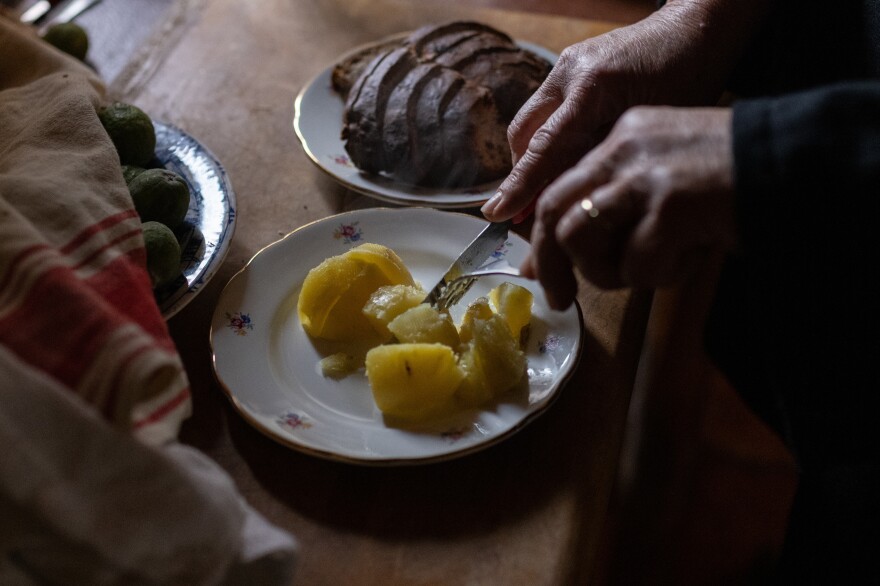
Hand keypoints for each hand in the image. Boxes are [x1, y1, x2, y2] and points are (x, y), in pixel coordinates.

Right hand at [481, 0, 769, 223]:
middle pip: (524, 134)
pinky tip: (564, 160)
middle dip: (521, 174)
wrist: (695, 27)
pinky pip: (547, 109)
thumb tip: (572, 197)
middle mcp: (569, 72)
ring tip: (545, 191)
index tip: (496, 212)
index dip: (520, 185)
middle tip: (525, 211)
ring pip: (531, 122)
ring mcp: (565, 65)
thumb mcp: (651, 129)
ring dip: (533, 158)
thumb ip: (606, 157)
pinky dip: (549, 138)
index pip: (544, 148)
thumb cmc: (690, 77)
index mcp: (593, 88)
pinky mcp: (569, 64)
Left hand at [522, 106, 737, 308]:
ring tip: (642, 273)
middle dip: (550, 264)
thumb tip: (558, 256)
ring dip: (605, 271)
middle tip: (561, 299)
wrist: (793, 160)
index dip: (541, 238)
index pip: (558, 189)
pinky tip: (689, 260)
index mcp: (621, 138)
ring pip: (580, 236)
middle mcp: (624, 150)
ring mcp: (645, 176)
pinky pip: (638, 264)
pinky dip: (659, 276)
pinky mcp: (671, 207)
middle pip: (554, 212)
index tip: (541, 274)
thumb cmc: (731, 177)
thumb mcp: (663, 177)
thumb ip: (614, 206)